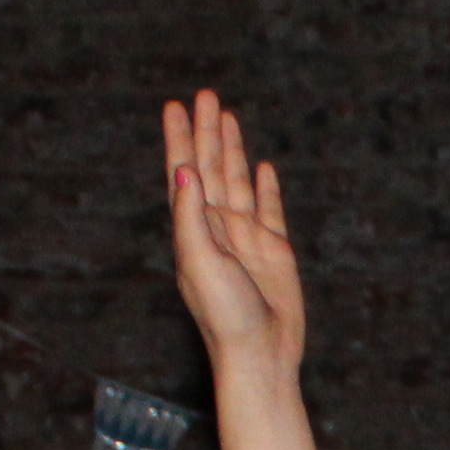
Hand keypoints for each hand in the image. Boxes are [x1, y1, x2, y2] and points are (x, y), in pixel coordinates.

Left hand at [165, 90, 325, 449]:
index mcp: (194, 230)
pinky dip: (264, 186)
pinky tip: (261, 167)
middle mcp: (217, 229)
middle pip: (210, 167)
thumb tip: (184, 168)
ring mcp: (247, 239)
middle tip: (204, 94)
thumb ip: (191, 216)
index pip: (184, 172)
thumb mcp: (200, 262)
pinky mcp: (275, 251)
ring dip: (232, 149)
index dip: (179, 139)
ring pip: (237, 181)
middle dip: (206, 131)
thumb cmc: (225, 316)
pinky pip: (269, 208)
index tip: (175, 107)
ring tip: (227, 116)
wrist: (260, 355)